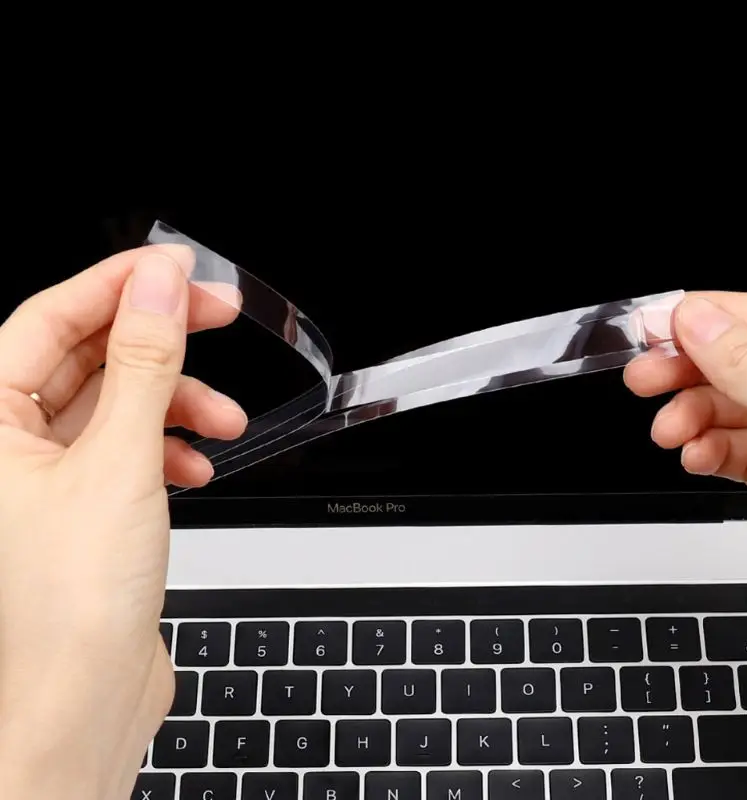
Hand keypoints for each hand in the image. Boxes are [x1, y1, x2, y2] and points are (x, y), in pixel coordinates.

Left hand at [0, 246, 246, 798]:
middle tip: (216, 314)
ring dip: (177, 402)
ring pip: (118, 402)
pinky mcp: (89, 501)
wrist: (84, 699)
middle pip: (89, 356)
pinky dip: (171, 446)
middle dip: (159, 340)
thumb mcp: (119, 461)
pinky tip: (197, 463)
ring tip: (223, 420)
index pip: (49, 318)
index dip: (118, 285)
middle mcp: (10, 445)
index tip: (176, 268)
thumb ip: (142, 365)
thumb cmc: (72, 602)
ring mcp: (50, 474)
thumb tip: (158, 288)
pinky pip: (132, 446)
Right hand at [625, 292, 746, 539]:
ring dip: (690, 419)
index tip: (656, 327)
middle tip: (643, 379)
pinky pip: (735, 451)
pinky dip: (707, 453)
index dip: (707, 318)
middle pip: (739, 362)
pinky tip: (696, 459)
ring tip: (670, 434)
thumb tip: (700, 320)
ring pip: (730, 410)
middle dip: (687, 372)